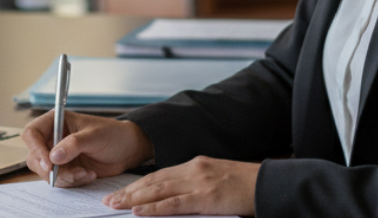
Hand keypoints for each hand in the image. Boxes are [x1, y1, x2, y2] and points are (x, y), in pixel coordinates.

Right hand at [21, 111, 153, 186]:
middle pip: (35, 157)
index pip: (32, 133)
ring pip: (46, 173)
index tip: (48, 164)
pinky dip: (73, 181)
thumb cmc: (113, 134)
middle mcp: (54, 138)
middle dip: (52, 170)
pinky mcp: (66, 169)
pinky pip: (59, 181)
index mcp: (57, 121)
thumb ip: (73, 144)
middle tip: (72, 173)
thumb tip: (53, 156)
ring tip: (86, 173)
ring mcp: (59, 155)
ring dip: (65, 178)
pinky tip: (89, 175)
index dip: (36, 149)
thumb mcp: (95, 136)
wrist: (128, 150)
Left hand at [102, 156, 258, 215]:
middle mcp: (194, 169)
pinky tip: (139, 211)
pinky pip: (174, 203)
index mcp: (196, 165)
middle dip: (129, 191)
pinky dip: (154, 208)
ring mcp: (200, 182)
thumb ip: (196, 187)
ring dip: (134, 199)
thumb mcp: (217, 181)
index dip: (138, 184)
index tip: (122, 192)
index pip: (160, 174)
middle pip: (154, 180)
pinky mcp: (206, 197)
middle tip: (109, 200)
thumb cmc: (246, 186)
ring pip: (159, 190)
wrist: (269, 184)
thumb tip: (173, 200)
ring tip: (115, 205)